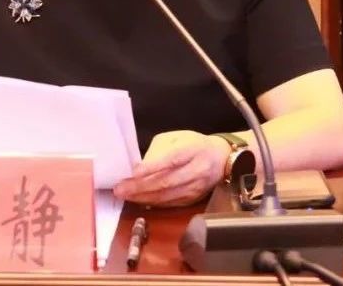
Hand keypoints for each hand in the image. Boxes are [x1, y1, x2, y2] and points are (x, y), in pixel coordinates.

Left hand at [113, 131, 229, 206]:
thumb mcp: (177, 138)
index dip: (152, 168)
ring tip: (126, 196)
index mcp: (193, 150)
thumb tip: (140, 166)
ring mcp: (196, 188)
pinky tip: (140, 201)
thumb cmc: (195, 144)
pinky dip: (154, 203)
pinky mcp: (194, 199)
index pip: (171, 160)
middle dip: (141, 187)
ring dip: (144, 197)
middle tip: (120, 188)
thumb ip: (160, 150)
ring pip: (168, 196)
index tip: (133, 173)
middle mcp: (197, 170)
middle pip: (167, 182)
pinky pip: (171, 204)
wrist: (221, 158)